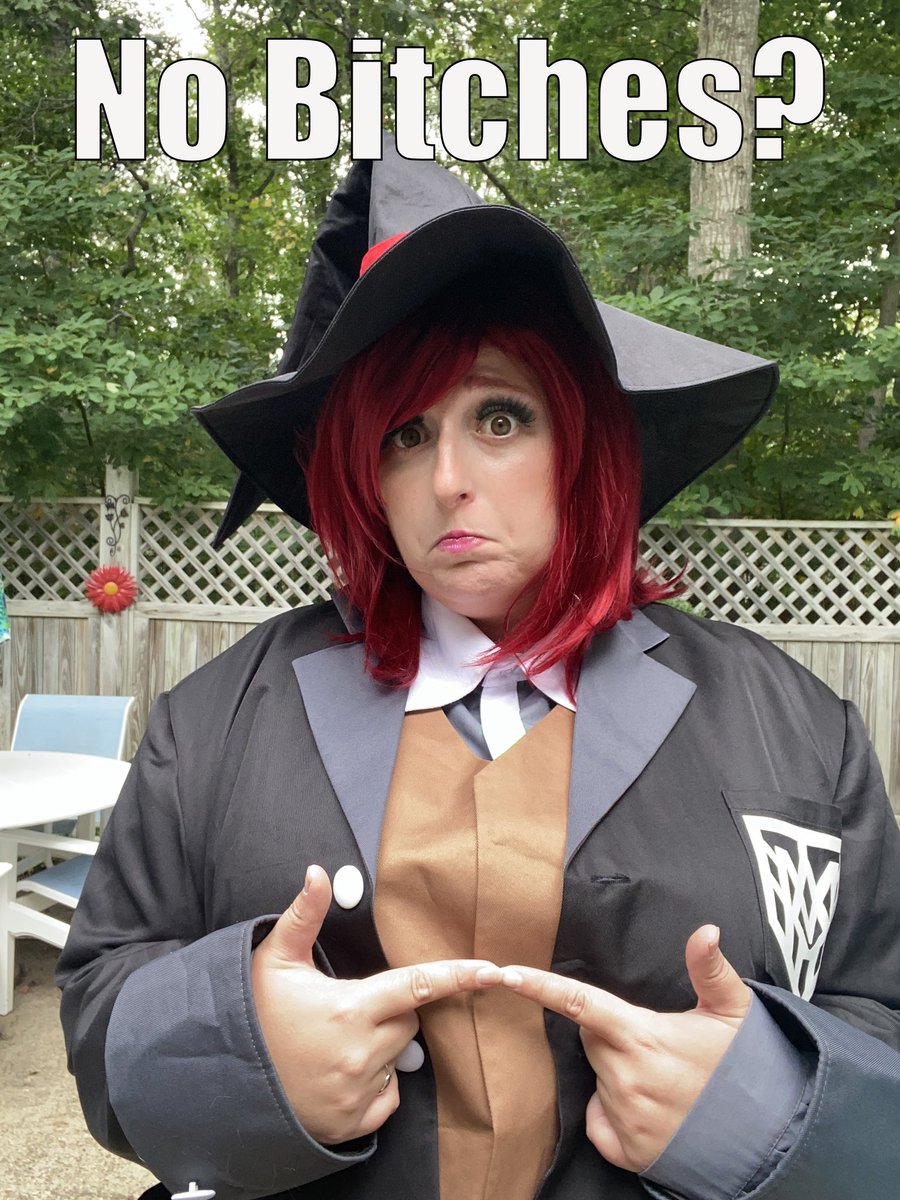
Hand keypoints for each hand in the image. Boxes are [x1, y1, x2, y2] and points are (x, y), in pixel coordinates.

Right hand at [251, 864, 500, 1144]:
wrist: (222, 1082)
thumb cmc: (251, 1016)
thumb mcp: (274, 960)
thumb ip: (305, 915)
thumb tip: (318, 871)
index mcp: (351, 1008)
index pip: (419, 986)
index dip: (459, 976)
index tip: (494, 971)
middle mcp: (361, 1052)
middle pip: (410, 1023)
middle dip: (392, 1012)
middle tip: (351, 1008)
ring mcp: (358, 1091)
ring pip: (399, 1059)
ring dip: (382, 1047)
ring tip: (337, 1042)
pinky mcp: (352, 1122)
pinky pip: (389, 1097)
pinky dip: (376, 1084)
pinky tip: (342, 1072)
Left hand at [500, 925, 751, 1173]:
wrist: (765, 1135)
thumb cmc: (743, 1067)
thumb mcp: (733, 1012)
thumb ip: (710, 968)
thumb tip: (706, 929)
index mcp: (642, 1037)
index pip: (579, 1004)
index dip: (539, 987)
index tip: (506, 973)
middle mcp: (626, 1079)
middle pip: (592, 1042)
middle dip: (612, 1036)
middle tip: (655, 1042)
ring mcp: (625, 1118)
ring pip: (598, 1080)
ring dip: (617, 1073)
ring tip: (662, 1077)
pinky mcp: (627, 1151)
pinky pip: (600, 1121)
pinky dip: (614, 1113)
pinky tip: (650, 1109)